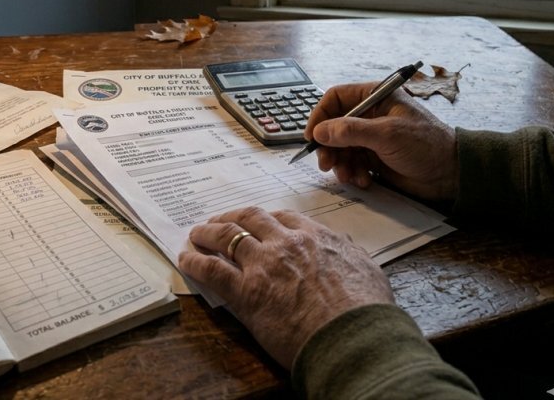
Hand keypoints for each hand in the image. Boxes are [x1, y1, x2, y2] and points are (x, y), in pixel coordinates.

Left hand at [178, 207, 392, 367]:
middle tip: (219, 220)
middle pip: (250, 218)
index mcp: (316, 237)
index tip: (257, 222)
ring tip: (196, 233)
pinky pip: (212, 269)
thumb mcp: (367, 269)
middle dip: (231, 216)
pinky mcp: (245, 292)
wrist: (353, 337)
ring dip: (207, 233)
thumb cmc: (366, 310)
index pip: (283, 218)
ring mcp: (263, 265)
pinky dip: (195, 261)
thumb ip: (349, 252)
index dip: (265, 219)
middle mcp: (286, 244)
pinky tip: (186, 259)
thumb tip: (343, 244)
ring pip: (226, 236)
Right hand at [304, 82, 457, 200]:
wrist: (451, 174)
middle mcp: (369, 114)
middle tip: (326, 164)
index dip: (320, 116)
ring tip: (348, 176)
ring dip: (340, 163)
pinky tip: (364, 180)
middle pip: (333, 126)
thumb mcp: (387, 134)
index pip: (335, 98)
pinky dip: (352, 172)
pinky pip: (351, 162)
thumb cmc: (426, 145)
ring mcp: (371, 137)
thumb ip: (350, 131)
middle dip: (328, 146)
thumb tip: (319, 132)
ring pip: (339, 147)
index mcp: (374, 97)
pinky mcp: (373, 157)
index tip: (312, 137)